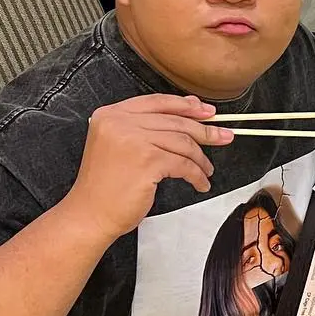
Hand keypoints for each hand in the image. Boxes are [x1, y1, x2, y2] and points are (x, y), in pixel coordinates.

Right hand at [64, 95, 233, 239]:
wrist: (90, 214)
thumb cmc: (105, 186)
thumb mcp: (120, 145)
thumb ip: (147, 127)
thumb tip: (189, 111)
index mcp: (111, 114)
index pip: (157, 102)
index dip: (186, 106)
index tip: (207, 111)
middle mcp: (120, 123)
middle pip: (174, 121)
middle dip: (205, 130)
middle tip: (224, 136)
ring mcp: (134, 140)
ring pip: (183, 143)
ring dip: (201, 158)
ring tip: (207, 169)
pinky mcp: (148, 161)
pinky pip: (184, 165)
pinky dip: (196, 175)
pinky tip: (200, 182)